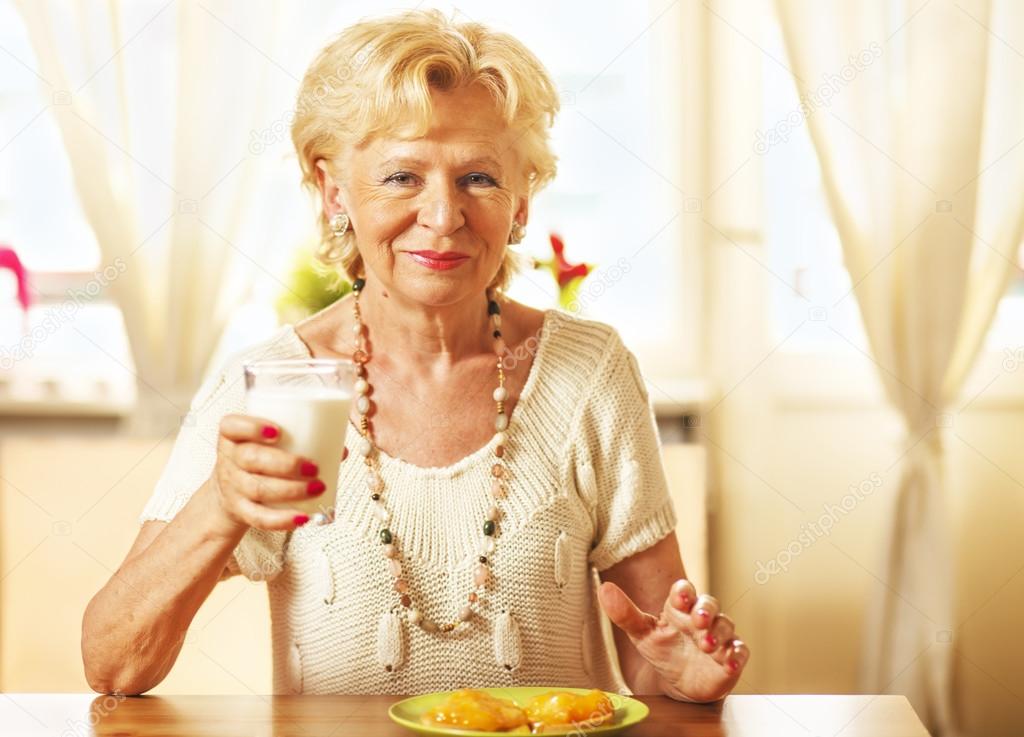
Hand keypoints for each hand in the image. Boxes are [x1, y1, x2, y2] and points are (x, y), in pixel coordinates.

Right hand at [209, 413, 326, 532]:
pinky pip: (258, 518)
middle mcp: (229, 459)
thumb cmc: (260, 458)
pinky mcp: (240, 510)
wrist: (231, 491)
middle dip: (285, 463)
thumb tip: (341, 450)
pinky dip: (282, 520)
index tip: (278, 431)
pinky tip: (303, 518)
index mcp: (232, 436)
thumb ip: (301, 439)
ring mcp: (232, 487)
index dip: (252, 428)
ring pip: (258, 489)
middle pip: (251, 458)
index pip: (231, 426)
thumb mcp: (268, 444)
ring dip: (291, 490)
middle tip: (314, 467)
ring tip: (318, 487)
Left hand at [598, 579, 749, 702]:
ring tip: (708, 644)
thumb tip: (604, 588)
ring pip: (726, 625)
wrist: (679, 683)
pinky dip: (737, 655)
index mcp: (680, 608)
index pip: (684, 591)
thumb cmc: (663, 650)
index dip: (683, 592)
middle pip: (709, 604)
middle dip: (706, 610)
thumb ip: (624, 613)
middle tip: (698, 619)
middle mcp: (702, 618)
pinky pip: (740, 651)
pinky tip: (730, 661)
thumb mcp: (642, 634)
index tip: (679, 597)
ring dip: (719, 633)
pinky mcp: (731, 657)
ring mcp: (719, 637)